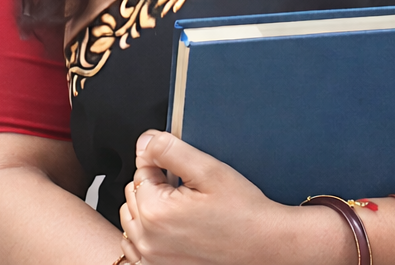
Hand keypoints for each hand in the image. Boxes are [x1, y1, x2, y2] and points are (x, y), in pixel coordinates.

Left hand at [118, 131, 351, 264]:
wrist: (261, 243)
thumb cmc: (241, 210)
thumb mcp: (208, 169)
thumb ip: (170, 150)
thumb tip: (144, 141)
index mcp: (155, 213)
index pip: (141, 171)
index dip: (164, 166)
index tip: (186, 175)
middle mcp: (148, 240)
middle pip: (134, 194)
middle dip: (155, 185)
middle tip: (188, 190)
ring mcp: (152, 258)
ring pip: (132, 217)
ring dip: (150, 207)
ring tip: (183, 207)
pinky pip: (136, 244)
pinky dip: (148, 231)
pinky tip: (173, 227)